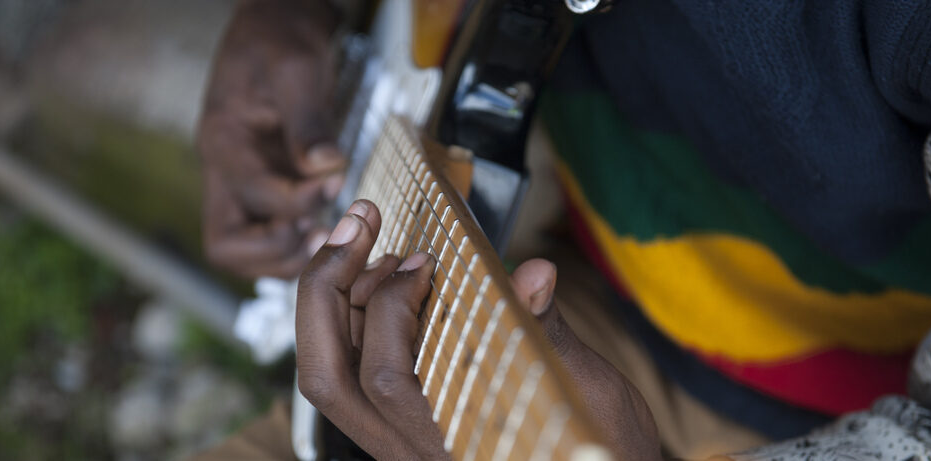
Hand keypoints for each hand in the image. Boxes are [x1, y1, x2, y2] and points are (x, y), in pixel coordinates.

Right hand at [197, 0, 344, 277]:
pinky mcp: (259, 183)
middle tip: (322, 235)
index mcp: (224, 141)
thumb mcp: (298, 68)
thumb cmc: (282, 38)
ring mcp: (239, 180)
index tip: (335, 182)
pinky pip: (263, 233)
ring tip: (326, 238)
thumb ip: (309, 119)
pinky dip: (291, 245)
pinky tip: (324, 229)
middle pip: (226, 244)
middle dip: (277, 251)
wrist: (275, 21)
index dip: (298, 201)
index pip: (252, 196)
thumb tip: (326, 165)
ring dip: (284, 256)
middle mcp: (223, 169)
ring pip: (242, 249)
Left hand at [295, 200, 662, 459]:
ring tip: (369, 246)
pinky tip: (378, 279)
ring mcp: (401, 442)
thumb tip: (534, 273)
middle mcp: (412, 451)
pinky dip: (351, 318)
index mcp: (453, 443)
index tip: (425, 260)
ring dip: (335, 299)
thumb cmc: (603, 448)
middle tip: (356, 226)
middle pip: (328, 377)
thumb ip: (548, 334)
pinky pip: (352, 373)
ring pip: (330, 376)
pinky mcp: (404, 427)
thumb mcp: (589, 395)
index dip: (393, 304)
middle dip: (327, 290)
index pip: (385, 376)